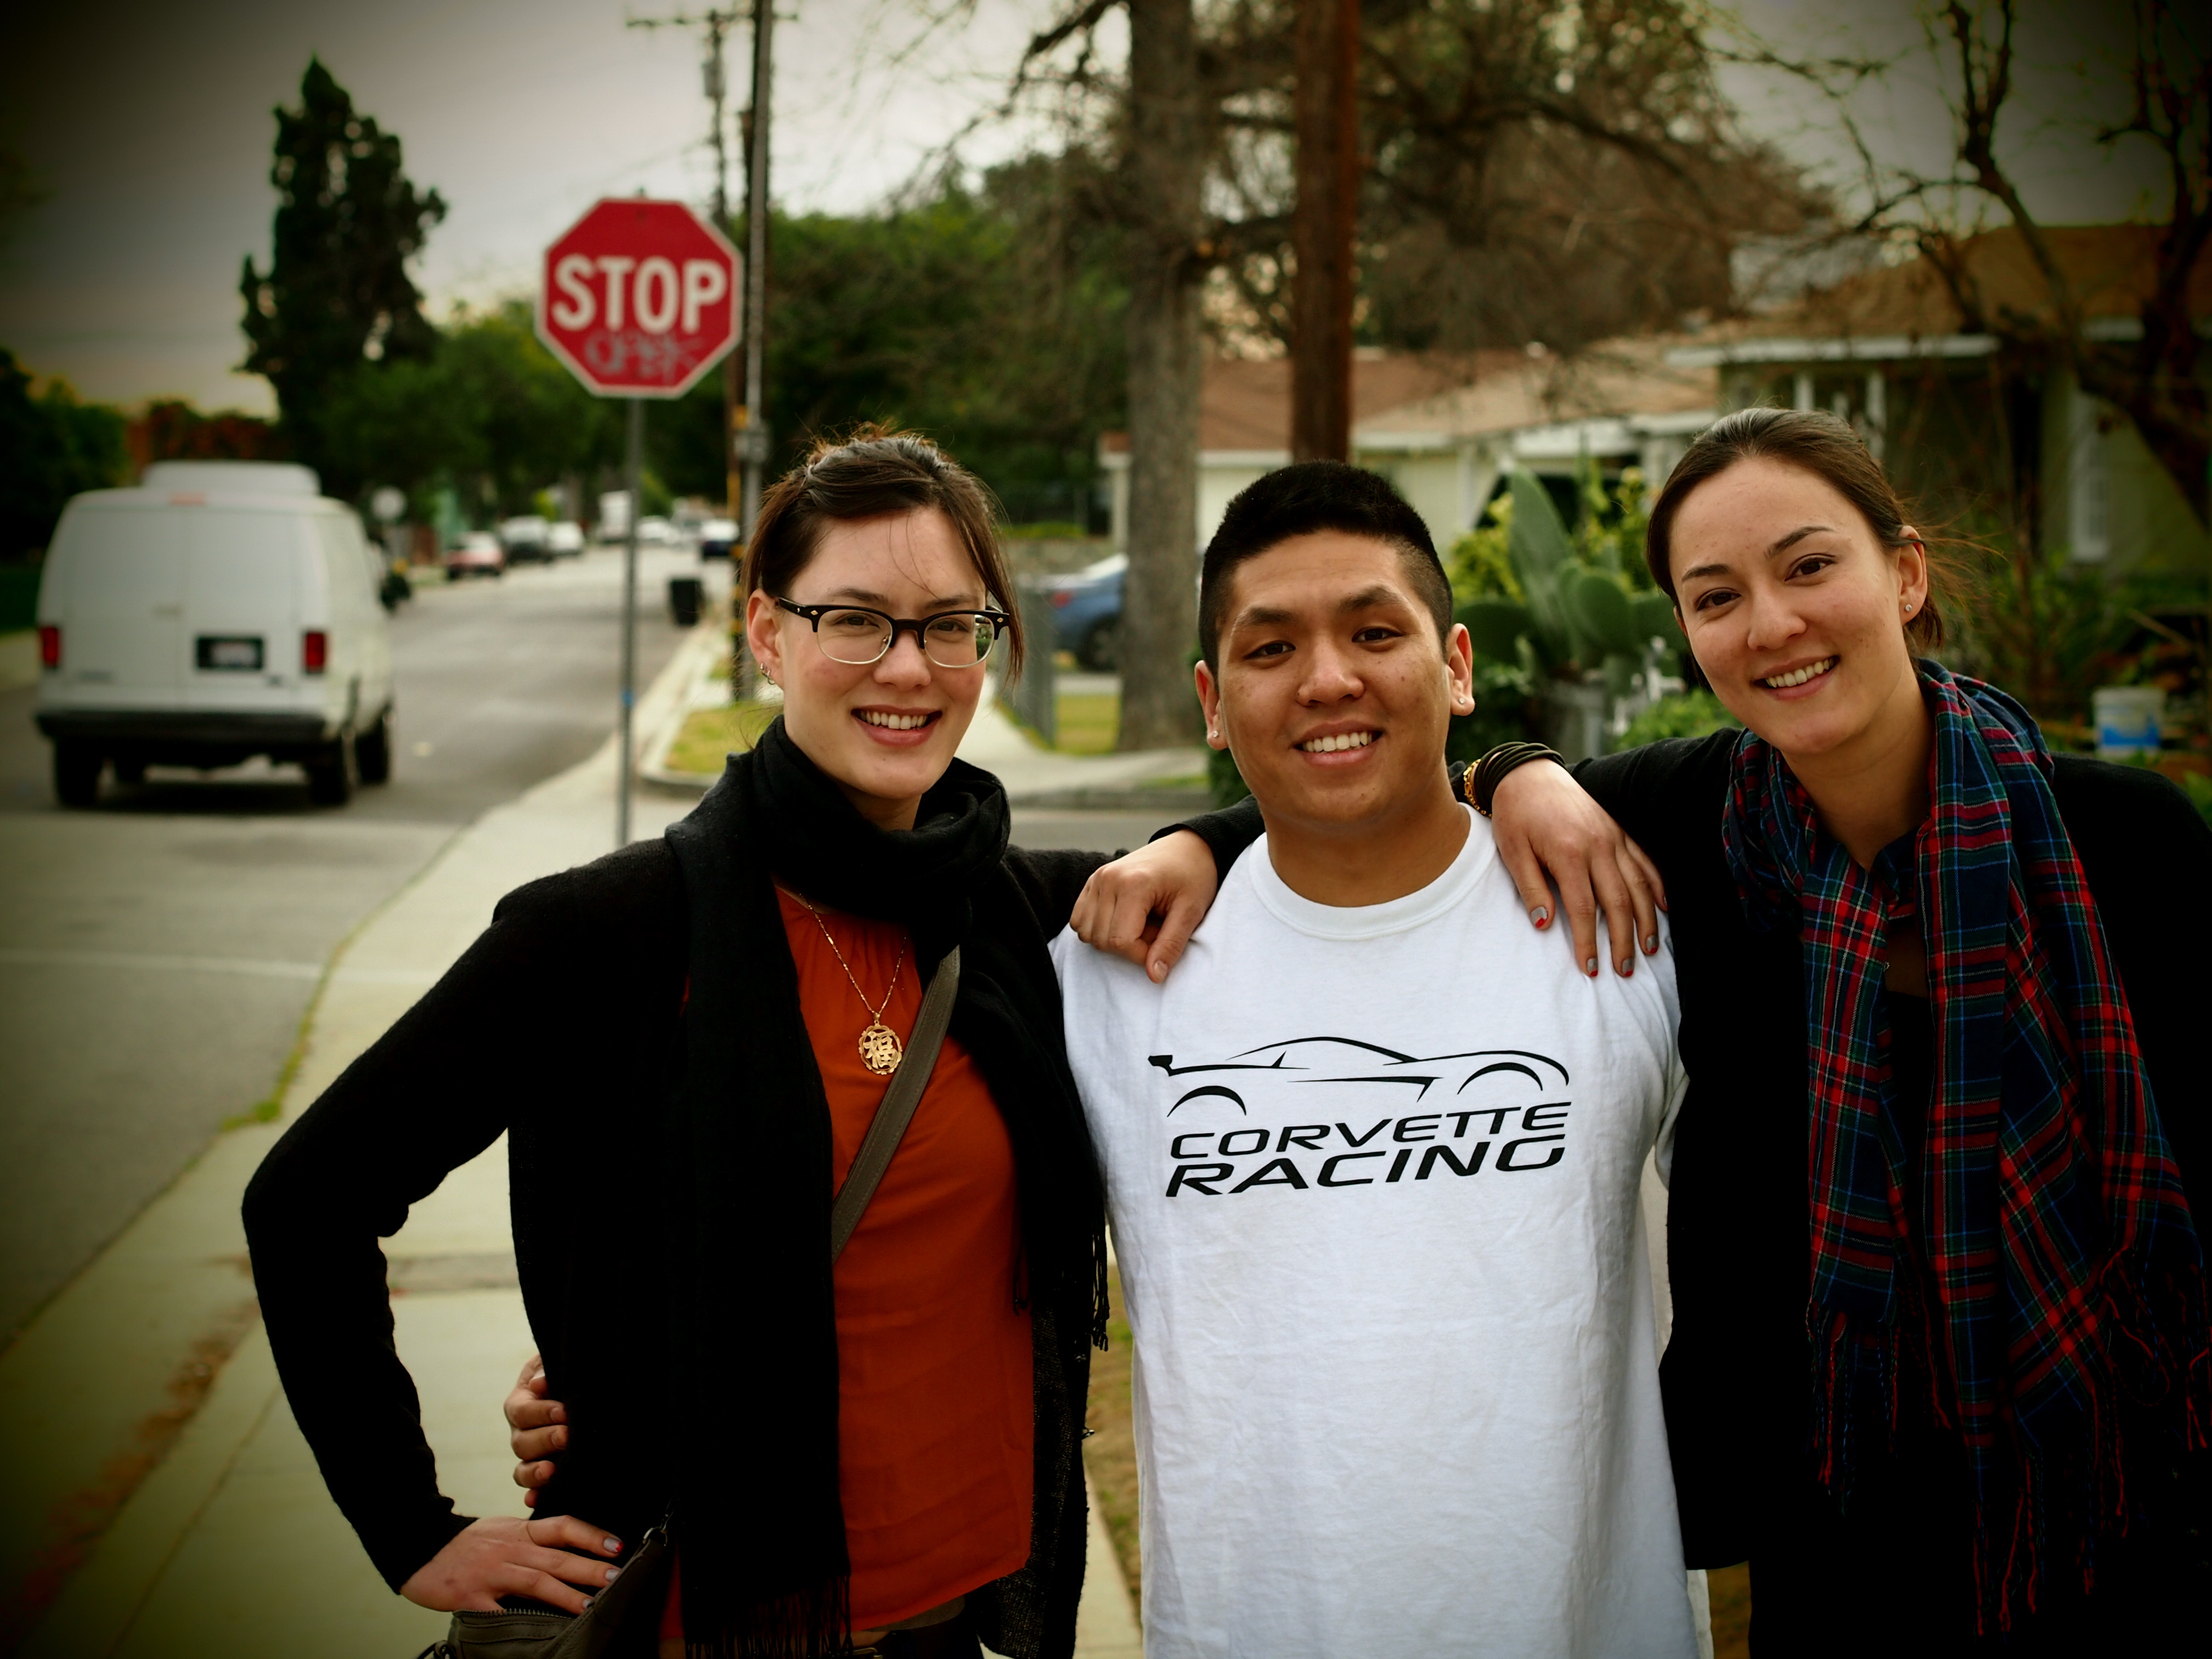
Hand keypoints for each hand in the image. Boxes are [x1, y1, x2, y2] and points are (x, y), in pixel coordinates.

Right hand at [399, 1513, 624, 1613]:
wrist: (420, 1548)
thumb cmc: (466, 1543)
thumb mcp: (502, 1530)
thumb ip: (531, 1538)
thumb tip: (568, 1547)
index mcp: (519, 1531)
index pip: (562, 1527)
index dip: (590, 1535)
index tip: (616, 1545)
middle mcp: (509, 1549)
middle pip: (555, 1557)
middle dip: (588, 1567)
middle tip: (615, 1576)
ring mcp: (490, 1572)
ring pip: (534, 1581)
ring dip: (565, 1593)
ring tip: (589, 1604)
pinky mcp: (471, 1596)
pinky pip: (498, 1610)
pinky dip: (517, 1618)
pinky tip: (537, 1628)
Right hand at [506, 1352, 565, 1505]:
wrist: (576, 1389)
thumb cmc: (562, 1374)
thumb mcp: (552, 1364)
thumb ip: (544, 1371)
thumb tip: (540, 1384)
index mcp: (520, 1405)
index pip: (523, 1412)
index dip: (541, 1413)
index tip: (563, 1412)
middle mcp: (521, 1433)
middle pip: (522, 1443)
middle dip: (544, 1440)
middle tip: (566, 1437)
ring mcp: (530, 1456)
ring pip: (522, 1469)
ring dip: (534, 1472)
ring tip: (550, 1471)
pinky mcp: (543, 1472)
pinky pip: (532, 1488)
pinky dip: (533, 1495)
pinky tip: (536, 1500)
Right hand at [1070, 830, 1218, 983]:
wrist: (1188, 846)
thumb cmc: (1194, 876)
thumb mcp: (1191, 911)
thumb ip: (1171, 944)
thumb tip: (1154, 976)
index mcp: (1133, 884)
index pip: (1120, 941)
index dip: (1141, 954)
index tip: (1162, 943)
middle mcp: (1108, 879)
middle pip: (1101, 940)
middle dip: (1129, 947)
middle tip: (1155, 930)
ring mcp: (1096, 878)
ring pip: (1086, 932)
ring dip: (1113, 938)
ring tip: (1141, 923)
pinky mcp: (1092, 881)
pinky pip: (1080, 919)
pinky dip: (1099, 928)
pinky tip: (1125, 918)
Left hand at [1489, 761, 1665, 977]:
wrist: (1529, 773)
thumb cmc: (1516, 814)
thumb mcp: (1512, 851)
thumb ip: (1530, 888)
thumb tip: (1545, 925)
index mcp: (1569, 853)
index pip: (1584, 909)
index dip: (1588, 941)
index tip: (1591, 968)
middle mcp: (1598, 845)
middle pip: (1618, 902)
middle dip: (1623, 940)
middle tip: (1624, 970)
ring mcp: (1613, 836)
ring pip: (1639, 884)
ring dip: (1646, 919)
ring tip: (1649, 949)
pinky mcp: (1619, 830)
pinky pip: (1644, 861)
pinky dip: (1656, 885)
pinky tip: (1663, 907)